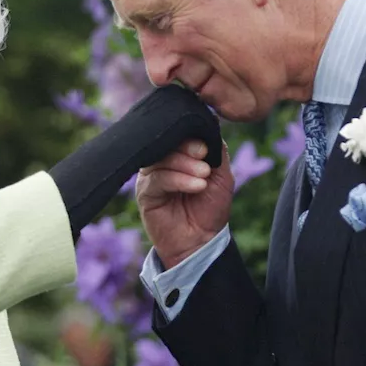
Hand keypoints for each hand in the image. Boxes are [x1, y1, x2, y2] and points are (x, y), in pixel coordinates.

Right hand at [136, 140, 233, 267]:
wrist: (202, 240)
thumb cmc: (211, 207)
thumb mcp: (222, 175)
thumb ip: (216, 150)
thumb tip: (209, 126)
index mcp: (179, 153)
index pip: (178, 133)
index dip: (191, 135)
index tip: (206, 148)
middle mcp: (162, 161)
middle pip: (167, 142)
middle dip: (188, 149)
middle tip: (204, 159)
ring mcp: (151, 176)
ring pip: (162, 158)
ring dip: (186, 165)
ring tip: (204, 177)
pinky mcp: (144, 192)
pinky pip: (157, 179)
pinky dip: (178, 180)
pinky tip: (196, 186)